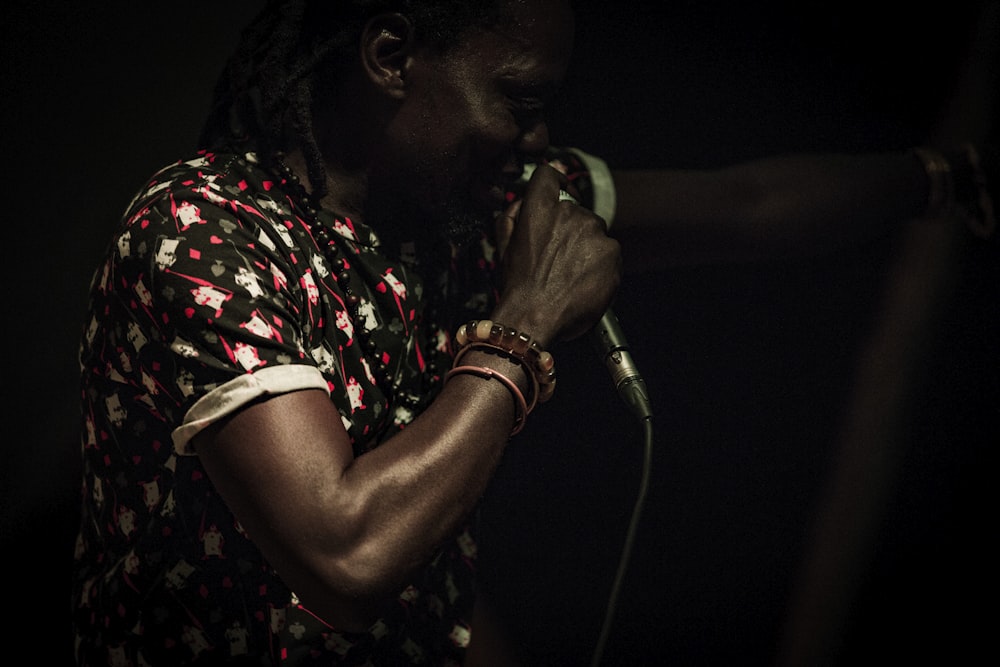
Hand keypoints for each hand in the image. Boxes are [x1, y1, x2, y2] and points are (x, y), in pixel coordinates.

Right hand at [493, 164, 620, 344]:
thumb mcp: (502, 247)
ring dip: (587, 248)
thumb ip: (511, 217)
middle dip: (570, 230)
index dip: (554, 183)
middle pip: (575, 210)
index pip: (548, 175)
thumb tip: (521, 203)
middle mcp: (568, 212)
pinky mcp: (611, 251)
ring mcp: (593, 231)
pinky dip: (601, 266)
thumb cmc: (518, 288)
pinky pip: (609, 252)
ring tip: (571, 275)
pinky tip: (584, 282)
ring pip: (594, 232)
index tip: (559, 194)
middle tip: (559, 258)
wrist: (534, 318)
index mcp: (538, 208)